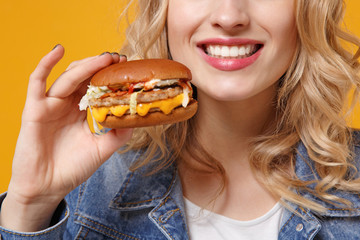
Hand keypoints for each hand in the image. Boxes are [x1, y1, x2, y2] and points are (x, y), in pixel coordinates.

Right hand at [0, 45, 132, 231]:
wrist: (47, 187)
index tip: (127, 67)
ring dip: (86, 65)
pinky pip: (37, 82)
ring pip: (68, 77)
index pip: (96, 86)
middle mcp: (67, 105)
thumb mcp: (103, 149)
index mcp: (82, 111)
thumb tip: (136, 117)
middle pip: (84, 77)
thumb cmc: (73, 168)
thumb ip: (119, 133)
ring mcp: (50, 105)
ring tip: (105, 58)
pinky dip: (46, 64)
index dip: (110, 76)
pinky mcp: (34, 109)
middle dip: (101, 66)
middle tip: (119, 59)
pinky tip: (58, 50)